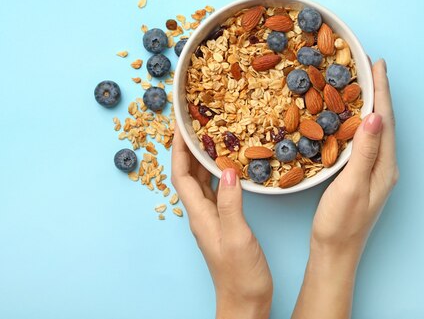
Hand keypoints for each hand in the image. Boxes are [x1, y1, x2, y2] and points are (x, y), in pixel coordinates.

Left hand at [171, 127, 272, 318]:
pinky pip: (215, 190)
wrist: (244, 303)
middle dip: (188, 146)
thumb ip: (231, 204)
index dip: (179, 148)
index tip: (181, 124)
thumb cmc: (240, 276)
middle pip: (188, 173)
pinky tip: (227, 165)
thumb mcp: (237, 237)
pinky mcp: (223, 222)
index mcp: (199, 215)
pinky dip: (217, 173)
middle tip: (195, 123)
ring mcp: (211, 218)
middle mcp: (201, 213)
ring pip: (201, 180)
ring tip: (209, 135)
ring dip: (201, 157)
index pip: (181, 174)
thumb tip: (229, 170)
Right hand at [311, 59, 398, 255]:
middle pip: (382, 120)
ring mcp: (372, 170)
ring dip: (368, 103)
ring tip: (359, 83)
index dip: (381, 90)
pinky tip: (347, 116)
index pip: (385, 120)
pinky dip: (356, 120)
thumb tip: (374, 117)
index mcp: (384, 166)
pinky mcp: (359, 174)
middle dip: (377, 91)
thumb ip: (364, 152)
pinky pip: (362, 139)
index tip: (376, 64)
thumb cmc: (340, 223)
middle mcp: (383, 165)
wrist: (334, 251)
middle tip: (368, 65)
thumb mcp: (352, 186)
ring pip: (372, 129)